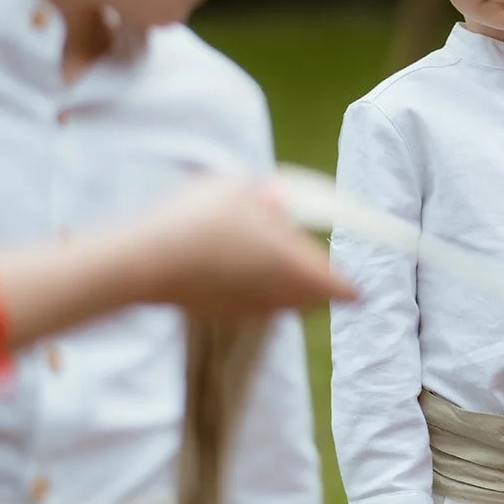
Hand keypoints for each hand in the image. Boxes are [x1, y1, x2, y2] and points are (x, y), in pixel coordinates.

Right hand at [136, 175, 354, 316]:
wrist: (147, 261)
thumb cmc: (202, 218)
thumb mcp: (241, 190)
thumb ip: (270, 198)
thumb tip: (282, 202)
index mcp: (295, 265)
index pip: (340, 287)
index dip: (350, 284)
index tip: (357, 283)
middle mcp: (278, 296)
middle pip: (313, 299)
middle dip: (318, 283)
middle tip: (314, 261)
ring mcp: (250, 309)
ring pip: (284, 303)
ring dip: (288, 286)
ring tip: (273, 256)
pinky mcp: (223, 313)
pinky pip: (256, 304)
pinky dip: (258, 289)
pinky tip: (236, 265)